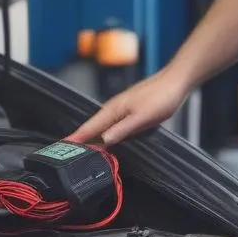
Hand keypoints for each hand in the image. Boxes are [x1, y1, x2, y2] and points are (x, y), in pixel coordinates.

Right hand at [67, 66, 190, 144]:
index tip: (62, 148)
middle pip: (92, 127)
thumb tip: (102, 141)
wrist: (176, 81)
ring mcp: (122, 109)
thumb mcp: (142, 118)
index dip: (76, 139)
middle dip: (80, 140)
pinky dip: (105, 134)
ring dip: (92, 138)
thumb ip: (121, 130)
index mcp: (113, 110)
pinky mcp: (131, 110)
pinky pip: (112, 124)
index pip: (89, 127)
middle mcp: (114, 108)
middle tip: (69, 155)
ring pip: (102, 126)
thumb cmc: (161, 97)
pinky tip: (107, 140)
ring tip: (83, 151)